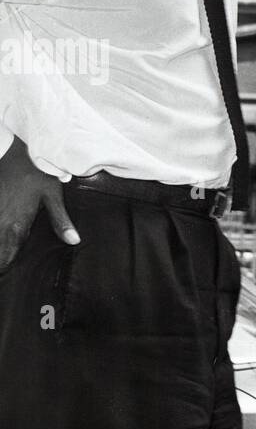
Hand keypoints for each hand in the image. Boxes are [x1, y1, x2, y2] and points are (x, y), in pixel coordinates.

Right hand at [0, 136, 79, 270]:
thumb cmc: (36, 172)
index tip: (5, 277)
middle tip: (3, 273)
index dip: (5, 268)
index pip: (8, 255)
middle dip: (0, 262)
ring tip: (2, 265)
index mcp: (18, 225)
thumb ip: (61, 221)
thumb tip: (74, 241)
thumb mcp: (52, 195)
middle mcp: (2, 223)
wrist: (13, 151)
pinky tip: (1, 238)